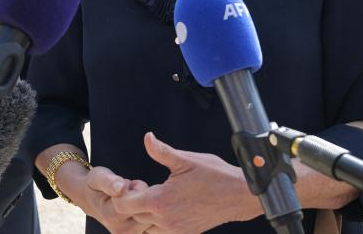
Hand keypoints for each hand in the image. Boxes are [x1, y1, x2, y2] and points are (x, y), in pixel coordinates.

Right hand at [57, 162, 148, 233]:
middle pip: (149, 209)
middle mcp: (122, 232)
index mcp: (112, 217)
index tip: (125, 184)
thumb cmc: (96, 185)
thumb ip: (109, 182)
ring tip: (129, 199)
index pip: (140, 200)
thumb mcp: (99, 177)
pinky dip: (146, 211)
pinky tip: (135, 208)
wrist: (90, 198)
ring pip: (152, 214)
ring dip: (144, 203)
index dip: (136, 187)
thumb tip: (120, 188)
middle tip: (127, 191)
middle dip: (142, 196)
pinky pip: (152, 220)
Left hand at [112, 132, 261, 232]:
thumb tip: (147, 138)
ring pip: (144, 228)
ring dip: (143, 215)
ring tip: (155, 199)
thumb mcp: (186, 159)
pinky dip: (157, 224)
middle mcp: (164, 220)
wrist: (239, 196)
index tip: (136, 182)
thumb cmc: (215, 176)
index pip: (122, 205)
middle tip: (145, 188)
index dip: (123, 193)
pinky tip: (167, 207)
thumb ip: (161, 151)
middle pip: (131, 217)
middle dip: (132, 203)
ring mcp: (174, 230)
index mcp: (160, 200)